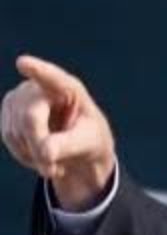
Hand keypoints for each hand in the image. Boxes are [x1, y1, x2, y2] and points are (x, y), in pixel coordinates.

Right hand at [1, 55, 115, 210]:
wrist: (77, 149)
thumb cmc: (89, 139)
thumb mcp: (88, 143)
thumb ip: (68, 145)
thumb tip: (46, 152)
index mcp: (70, 89)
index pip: (52, 78)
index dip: (38, 71)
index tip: (23, 63)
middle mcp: (41, 86)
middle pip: (30, 118)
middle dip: (39, 147)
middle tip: (52, 171)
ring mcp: (21, 97)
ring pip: (15, 130)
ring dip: (33, 154)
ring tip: (54, 162)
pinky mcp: (9, 111)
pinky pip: (8, 136)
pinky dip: (24, 153)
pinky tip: (39, 156)